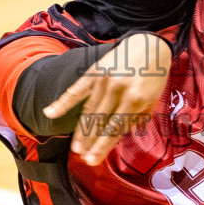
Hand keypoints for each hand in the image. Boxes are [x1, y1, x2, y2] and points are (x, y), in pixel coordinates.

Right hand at [42, 31, 171, 165]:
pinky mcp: (94, 72)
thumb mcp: (153, 99)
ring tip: (76, 148)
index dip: (104, 146)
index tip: (94, 160)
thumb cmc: (153, 75)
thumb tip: (117, 136)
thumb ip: (136, 117)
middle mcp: (118, 90)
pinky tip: (50, 113)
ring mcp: (104, 80)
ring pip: (88, 111)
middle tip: (84, 159)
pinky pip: (76, 89)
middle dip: (91, 143)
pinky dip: (62, 102)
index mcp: (136, 98)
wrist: (149, 44)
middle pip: (100, 122)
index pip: (115, 128)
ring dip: (81, 131)